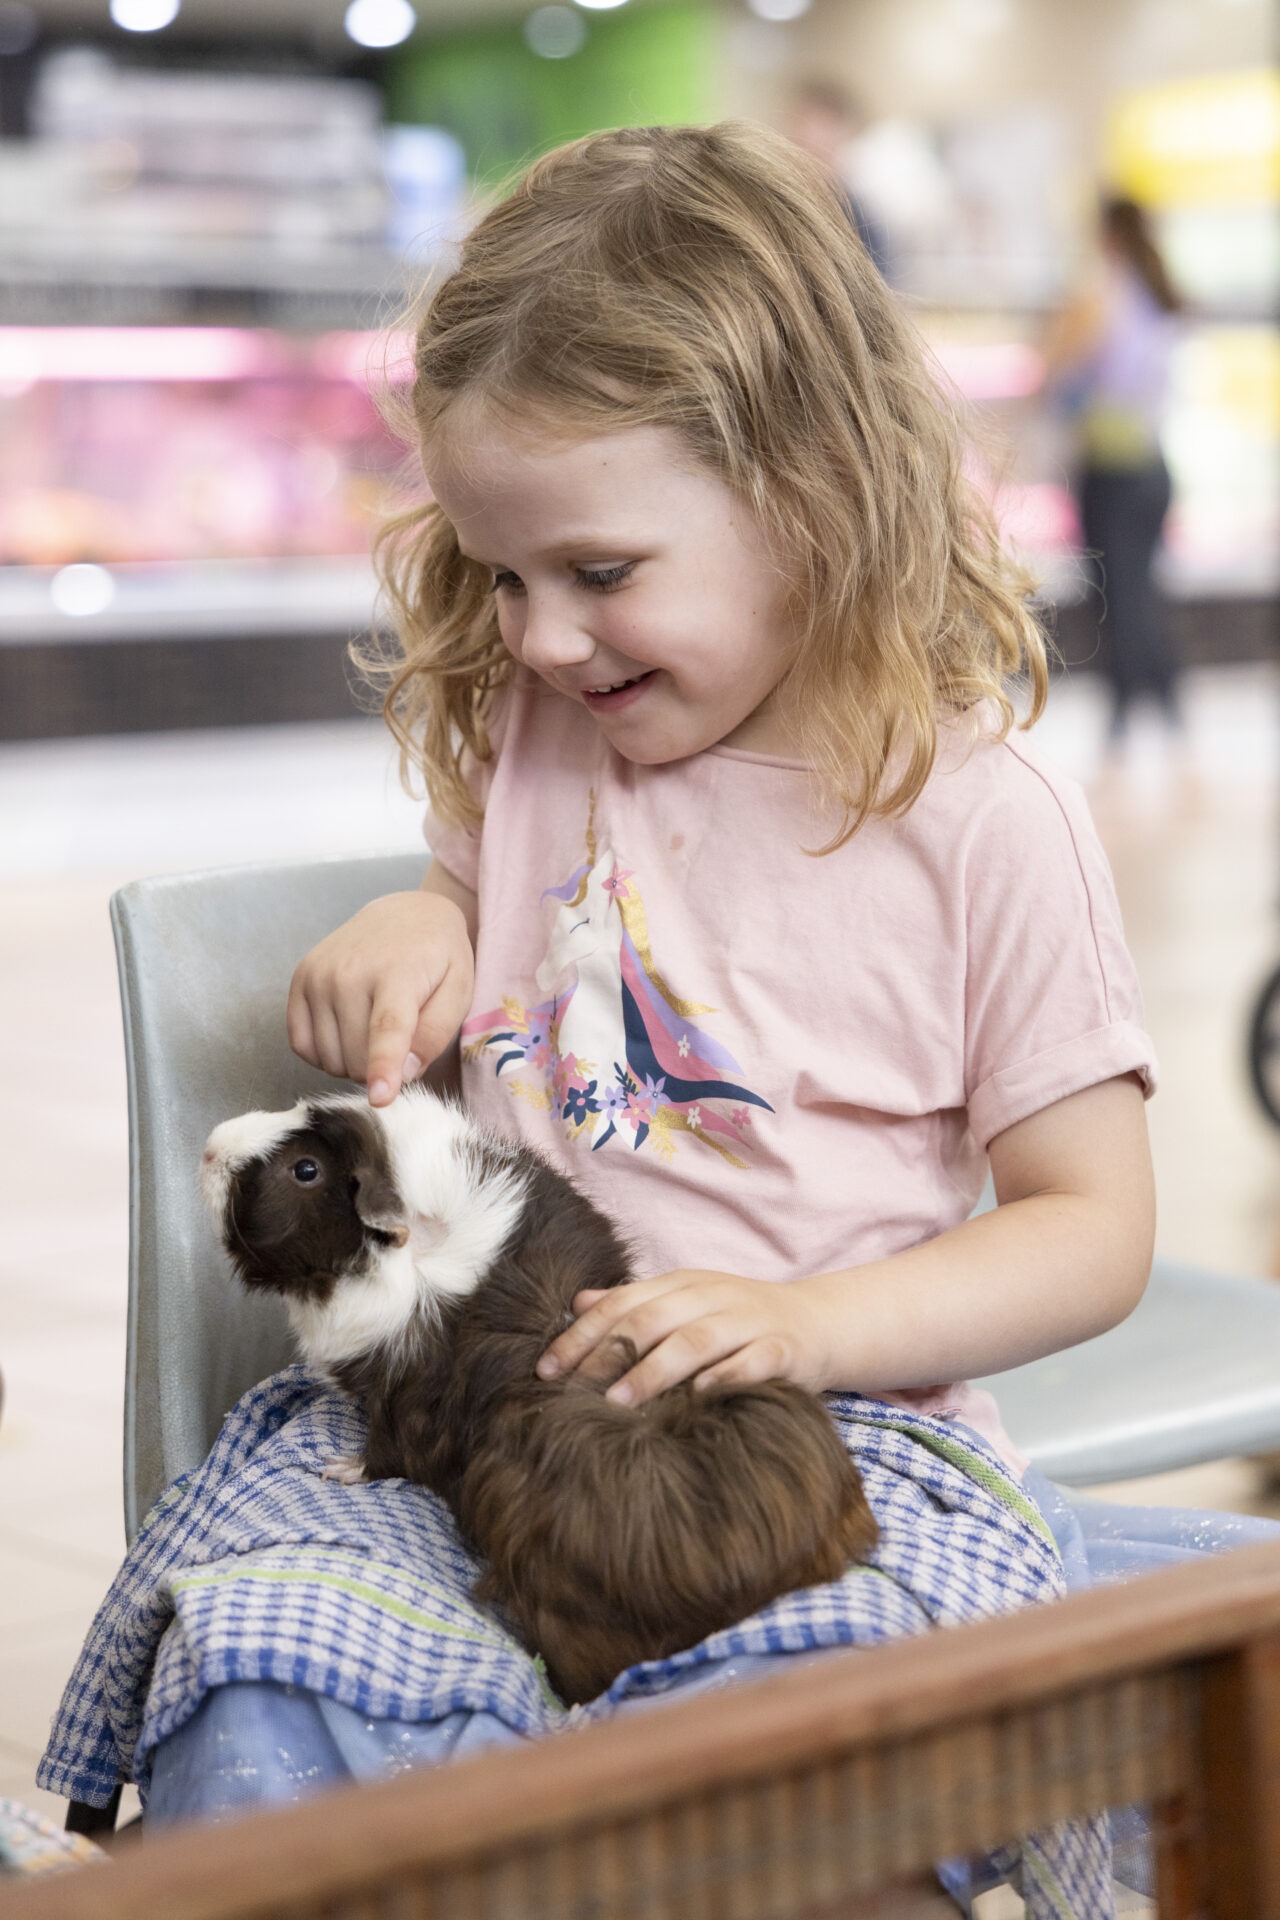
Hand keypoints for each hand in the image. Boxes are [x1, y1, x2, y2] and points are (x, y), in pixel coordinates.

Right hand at [287, 890, 473, 1105]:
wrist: (405, 914)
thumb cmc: (437, 958)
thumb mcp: (458, 990)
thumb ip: (435, 1033)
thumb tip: (404, 1073)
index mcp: (396, 972)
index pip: (387, 1028)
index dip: (383, 1067)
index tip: (380, 1098)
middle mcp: (348, 972)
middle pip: (356, 1057)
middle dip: (380, 1067)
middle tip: (400, 1040)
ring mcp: (318, 975)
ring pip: (329, 1058)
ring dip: (353, 1061)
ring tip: (375, 1029)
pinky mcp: (299, 980)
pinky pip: (302, 1045)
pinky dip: (325, 1052)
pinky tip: (347, 1030)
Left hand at [536, 1269, 828, 1406]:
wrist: (820, 1322)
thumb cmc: (739, 1320)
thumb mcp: (686, 1302)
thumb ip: (635, 1303)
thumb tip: (577, 1304)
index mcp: (683, 1283)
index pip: (622, 1303)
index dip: (582, 1335)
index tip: (547, 1369)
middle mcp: (712, 1296)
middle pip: (652, 1319)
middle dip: (608, 1353)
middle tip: (573, 1389)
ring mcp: (749, 1321)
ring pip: (696, 1340)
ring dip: (654, 1370)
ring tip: (620, 1402)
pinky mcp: (782, 1349)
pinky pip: (751, 1362)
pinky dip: (725, 1376)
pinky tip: (699, 1396)